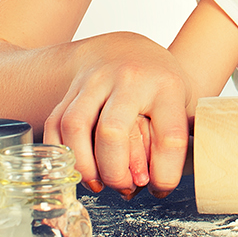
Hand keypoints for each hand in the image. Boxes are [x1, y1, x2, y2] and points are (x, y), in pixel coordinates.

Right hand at [43, 32, 192, 198]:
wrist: (126, 48)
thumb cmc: (157, 83)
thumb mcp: (181, 104)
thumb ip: (174, 140)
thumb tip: (156, 185)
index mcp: (165, 86)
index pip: (169, 137)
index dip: (165, 174)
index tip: (160, 188)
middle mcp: (128, 80)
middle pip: (113, 131)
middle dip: (115, 171)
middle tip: (124, 186)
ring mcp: (96, 81)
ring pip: (76, 126)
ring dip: (84, 164)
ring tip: (98, 182)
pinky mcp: (71, 89)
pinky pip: (56, 124)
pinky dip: (62, 152)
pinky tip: (78, 166)